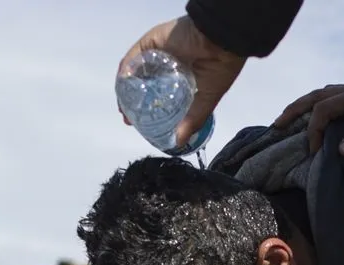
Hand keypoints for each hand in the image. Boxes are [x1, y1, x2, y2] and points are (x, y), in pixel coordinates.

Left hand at [119, 16, 246, 147]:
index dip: (147, 108)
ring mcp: (158, 52)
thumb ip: (192, 121)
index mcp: (182, 74)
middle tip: (129, 118)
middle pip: (143, 82)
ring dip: (126, 89)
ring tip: (124, 108)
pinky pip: (133, 57)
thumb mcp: (206, 101)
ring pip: (135, 71)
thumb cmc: (218, 70)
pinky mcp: (151, 41)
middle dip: (133, 101)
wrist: (220, 42)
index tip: (140, 124)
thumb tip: (178, 143)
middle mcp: (168, 63)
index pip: (158, 92)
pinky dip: (126, 72)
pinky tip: (123, 89)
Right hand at [273, 61, 343, 156]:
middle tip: (277, 123)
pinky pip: (338, 98)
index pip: (322, 111)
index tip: (315, 153)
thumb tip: (340, 153)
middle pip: (316, 97)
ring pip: (326, 95)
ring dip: (308, 106)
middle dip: (295, 110)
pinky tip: (328, 116)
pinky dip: (326, 106)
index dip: (314, 131)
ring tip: (295, 118)